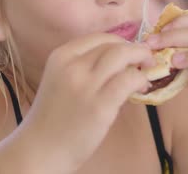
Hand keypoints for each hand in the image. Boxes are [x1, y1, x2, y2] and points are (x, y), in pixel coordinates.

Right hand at [21, 34, 152, 172]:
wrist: (41, 149)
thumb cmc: (53, 117)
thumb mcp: (60, 80)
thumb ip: (83, 67)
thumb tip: (119, 61)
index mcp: (61, 56)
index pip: (99, 37)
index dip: (120, 42)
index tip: (129, 52)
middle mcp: (73, 65)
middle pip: (113, 44)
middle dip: (134, 49)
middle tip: (145, 61)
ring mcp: (86, 84)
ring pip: (123, 55)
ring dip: (141, 59)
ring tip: (146, 72)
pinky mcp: (101, 104)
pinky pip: (129, 79)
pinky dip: (141, 79)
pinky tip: (142, 88)